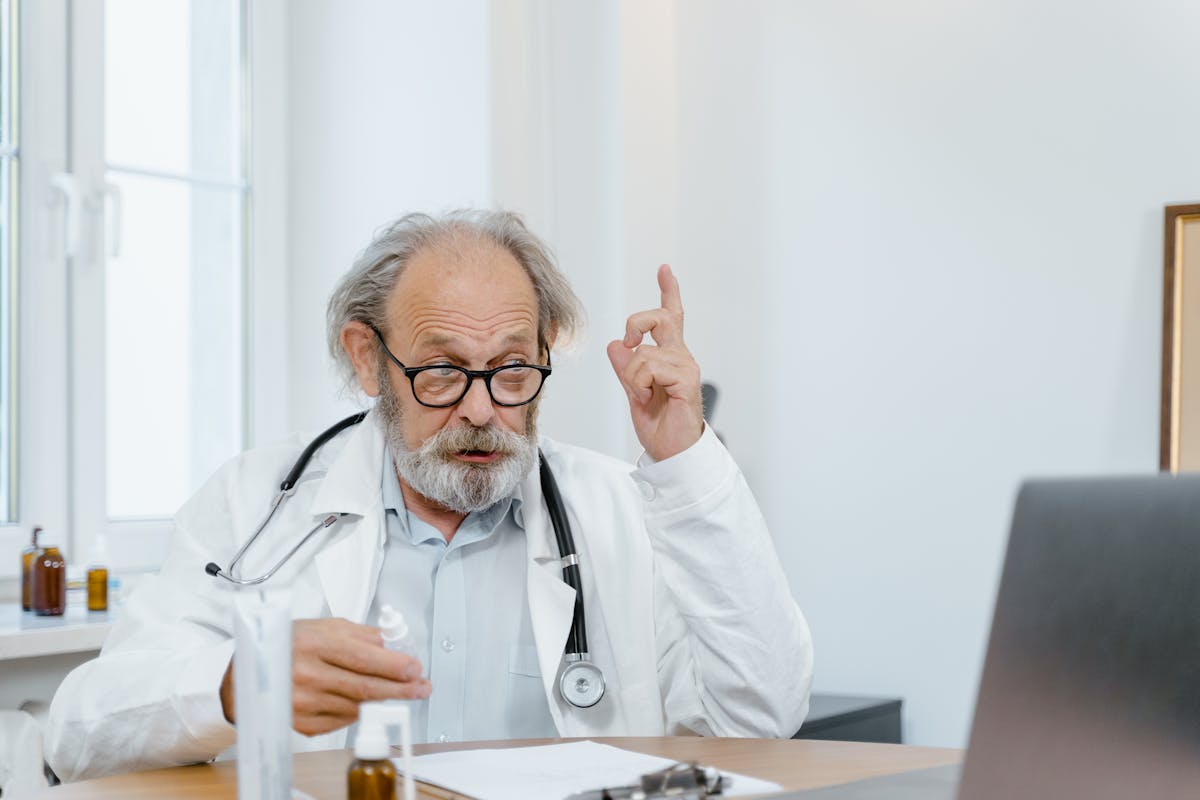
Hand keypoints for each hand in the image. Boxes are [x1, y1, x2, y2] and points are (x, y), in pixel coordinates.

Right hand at [219, 617, 431, 735]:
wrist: (248, 672)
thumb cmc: (288, 645)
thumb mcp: (323, 626)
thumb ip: (360, 635)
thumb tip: (393, 644)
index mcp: (314, 644)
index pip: (364, 658)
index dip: (394, 665)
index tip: (415, 668)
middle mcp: (307, 674)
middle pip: (365, 686)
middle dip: (400, 688)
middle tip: (420, 687)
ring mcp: (302, 702)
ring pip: (357, 705)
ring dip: (382, 700)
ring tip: (398, 691)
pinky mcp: (301, 723)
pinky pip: (341, 720)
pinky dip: (357, 710)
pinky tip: (363, 701)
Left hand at [607, 264, 704, 460]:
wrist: (672, 453)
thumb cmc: (660, 425)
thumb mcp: (634, 391)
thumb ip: (625, 368)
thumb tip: (616, 344)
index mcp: (669, 357)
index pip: (671, 318)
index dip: (668, 292)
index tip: (664, 269)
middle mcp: (680, 357)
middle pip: (659, 319)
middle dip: (636, 322)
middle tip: (629, 341)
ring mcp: (685, 367)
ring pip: (643, 352)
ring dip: (632, 377)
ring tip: (642, 396)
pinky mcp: (686, 380)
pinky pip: (650, 367)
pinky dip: (640, 384)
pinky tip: (648, 398)